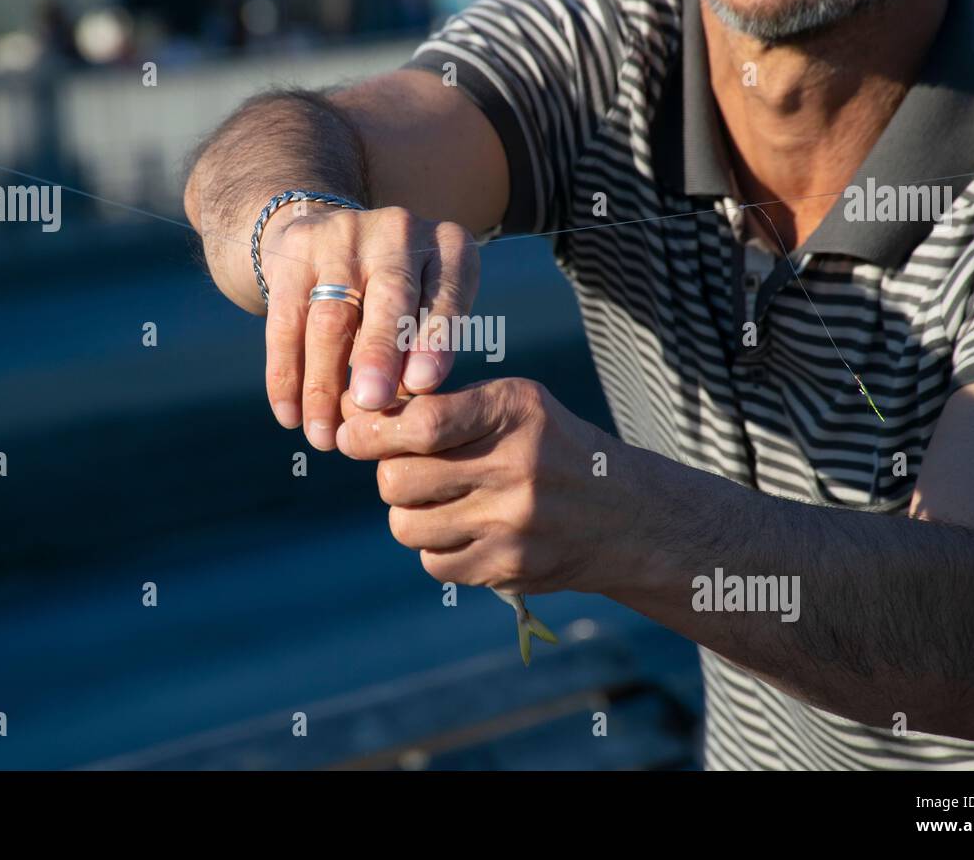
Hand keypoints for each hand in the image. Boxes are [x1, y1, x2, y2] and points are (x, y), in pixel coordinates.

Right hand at [240, 205, 478, 450]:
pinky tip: (289, 415)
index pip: (446, 296)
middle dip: (378, 354)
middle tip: (370, 403)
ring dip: (323, 383)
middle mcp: (398, 233)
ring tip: (323, 437)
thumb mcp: (431, 305)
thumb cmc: (401, 294)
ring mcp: (342, 237)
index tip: (422, 385)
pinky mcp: (294, 256)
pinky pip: (285, 322)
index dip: (435, 340)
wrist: (329, 233)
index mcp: (447, 247)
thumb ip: (426, 347)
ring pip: (330, 317)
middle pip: (388, 298)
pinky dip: (285, 374)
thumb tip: (408, 397)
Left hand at [336, 378, 641, 593]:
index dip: (370, 430)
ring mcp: (514, 523)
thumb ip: (439, 406)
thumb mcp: (512, 406)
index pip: (421, 423)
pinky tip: (463, 530)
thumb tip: (349, 412)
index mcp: (514, 411)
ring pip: (406, 525)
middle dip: (388, 473)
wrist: (624, 514)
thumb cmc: (547, 446)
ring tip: (438, 500)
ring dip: (409, 513)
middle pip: (397, 479)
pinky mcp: (511, 567)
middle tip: (406, 468)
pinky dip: (436, 547)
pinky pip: (434, 563)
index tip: (350, 434)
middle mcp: (517, 466)